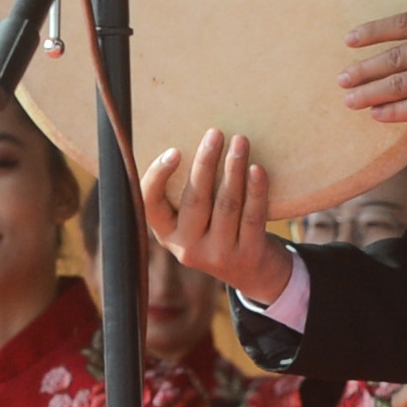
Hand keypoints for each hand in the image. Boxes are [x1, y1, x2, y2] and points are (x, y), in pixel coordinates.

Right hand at [141, 129, 292, 311]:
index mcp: (166, 233)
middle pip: (195, 199)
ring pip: (226, 205)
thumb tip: (196, 141)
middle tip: (215, 133)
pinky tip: (257, 169)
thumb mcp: (193, 220)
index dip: (158, 177)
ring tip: (240, 141)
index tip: (173, 151)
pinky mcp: (248, 254)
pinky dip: (256, 190)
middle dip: (205, 162)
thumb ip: (186, 191)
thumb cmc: (217, 230)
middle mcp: (187, 248)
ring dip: (233, 169)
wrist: (252, 273)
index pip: (150, 204)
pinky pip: (253, 216)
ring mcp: (219, 254)